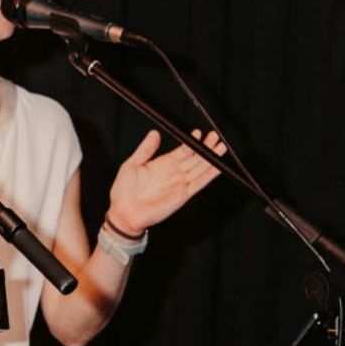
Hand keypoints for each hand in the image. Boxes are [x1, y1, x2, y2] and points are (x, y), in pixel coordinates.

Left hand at [105, 129, 225, 237]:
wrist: (123, 212)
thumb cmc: (123, 191)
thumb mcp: (132, 164)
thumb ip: (145, 149)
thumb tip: (154, 133)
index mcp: (163, 164)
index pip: (182, 151)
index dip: (191, 142)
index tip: (198, 132)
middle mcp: (174, 173)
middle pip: (195, 158)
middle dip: (206, 147)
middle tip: (215, 136)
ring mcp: (179, 184)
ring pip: (200, 168)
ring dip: (211, 158)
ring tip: (221, 146)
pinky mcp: (183, 195)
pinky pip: (199, 183)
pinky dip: (209, 175)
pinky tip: (218, 166)